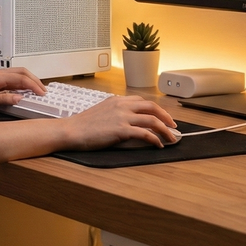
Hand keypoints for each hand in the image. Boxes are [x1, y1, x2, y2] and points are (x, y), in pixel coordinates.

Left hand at [0, 67, 45, 112]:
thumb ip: (3, 99)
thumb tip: (19, 98)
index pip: (21, 79)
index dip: (33, 86)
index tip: (41, 93)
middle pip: (23, 72)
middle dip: (35, 80)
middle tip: (44, 91)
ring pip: (19, 74)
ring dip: (30, 80)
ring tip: (37, 90)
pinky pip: (13, 79)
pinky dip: (22, 83)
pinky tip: (24, 91)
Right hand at [62, 95, 177, 149]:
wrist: (71, 130)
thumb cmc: (83, 125)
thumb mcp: (101, 111)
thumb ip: (115, 112)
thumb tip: (127, 120)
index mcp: (117, 100)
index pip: (142, 101)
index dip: (156, 109)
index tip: (162, 116)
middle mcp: (122, 106)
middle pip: (152, 107)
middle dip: (166, 116)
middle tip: (173, 126)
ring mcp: (122, 117)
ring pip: (152, 120)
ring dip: (165, 130)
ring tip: (172, 138)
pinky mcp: (121, 130)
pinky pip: (145, 133)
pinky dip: (155, 139)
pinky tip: (158, 145)